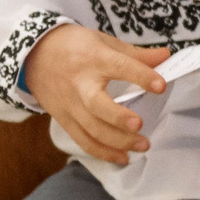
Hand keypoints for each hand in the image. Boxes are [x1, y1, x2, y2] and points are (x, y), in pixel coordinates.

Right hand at [23, 24, 167, 162]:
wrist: (33, 55)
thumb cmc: (74, 46)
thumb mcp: (103, 41)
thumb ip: (135, 54)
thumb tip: (166, 56)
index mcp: (94, 58)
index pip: (119, 67)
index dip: (140, 76)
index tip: (161, 85)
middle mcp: (80, 83)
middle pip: (97, 105)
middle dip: (118, 117)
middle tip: (139, 125)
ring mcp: (70, 105)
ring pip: (91, 129)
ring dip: (118, 141)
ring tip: (143, 145)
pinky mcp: (64, 119)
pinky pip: (82, 140)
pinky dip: (102, 152)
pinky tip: (123, 158)